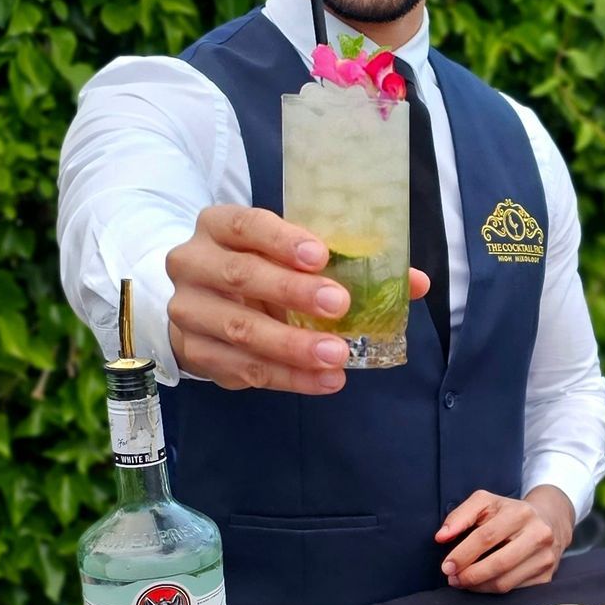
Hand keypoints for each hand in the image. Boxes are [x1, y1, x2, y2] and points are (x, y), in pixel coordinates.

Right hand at [164, 205, 428, 394]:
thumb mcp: (292, 256)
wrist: (202, 304)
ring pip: (240, 329)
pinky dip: (286, 377)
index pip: (245, 225)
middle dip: (293, 293)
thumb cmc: (260, 270)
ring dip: (292, 346)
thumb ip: (347, 264)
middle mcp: (193, 263)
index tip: (321, 256)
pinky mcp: (194, 352)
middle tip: (339, 306)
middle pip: (240, 275)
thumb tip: (415, 283)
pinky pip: (241, 369)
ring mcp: (188, 310)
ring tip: (338, 356)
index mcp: (218, 226)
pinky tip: (322, 380)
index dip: (282, 239)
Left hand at [437, 487, 574, 592]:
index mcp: (521, 513)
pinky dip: (492, 590)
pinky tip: (483, 584)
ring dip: (479, 586)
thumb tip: (442, 536)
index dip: (463, 554)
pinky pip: (514, 591)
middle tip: (453, 579)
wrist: (548, 522)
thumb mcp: (485, 503)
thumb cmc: (509, 513)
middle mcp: (538, 535)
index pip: (486, 537)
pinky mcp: (547, 576)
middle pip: (499, 563)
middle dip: (470, 575)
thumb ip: (460, 516)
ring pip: (505, 582)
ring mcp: (545, 558)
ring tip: (464, 582)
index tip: (447, 566)